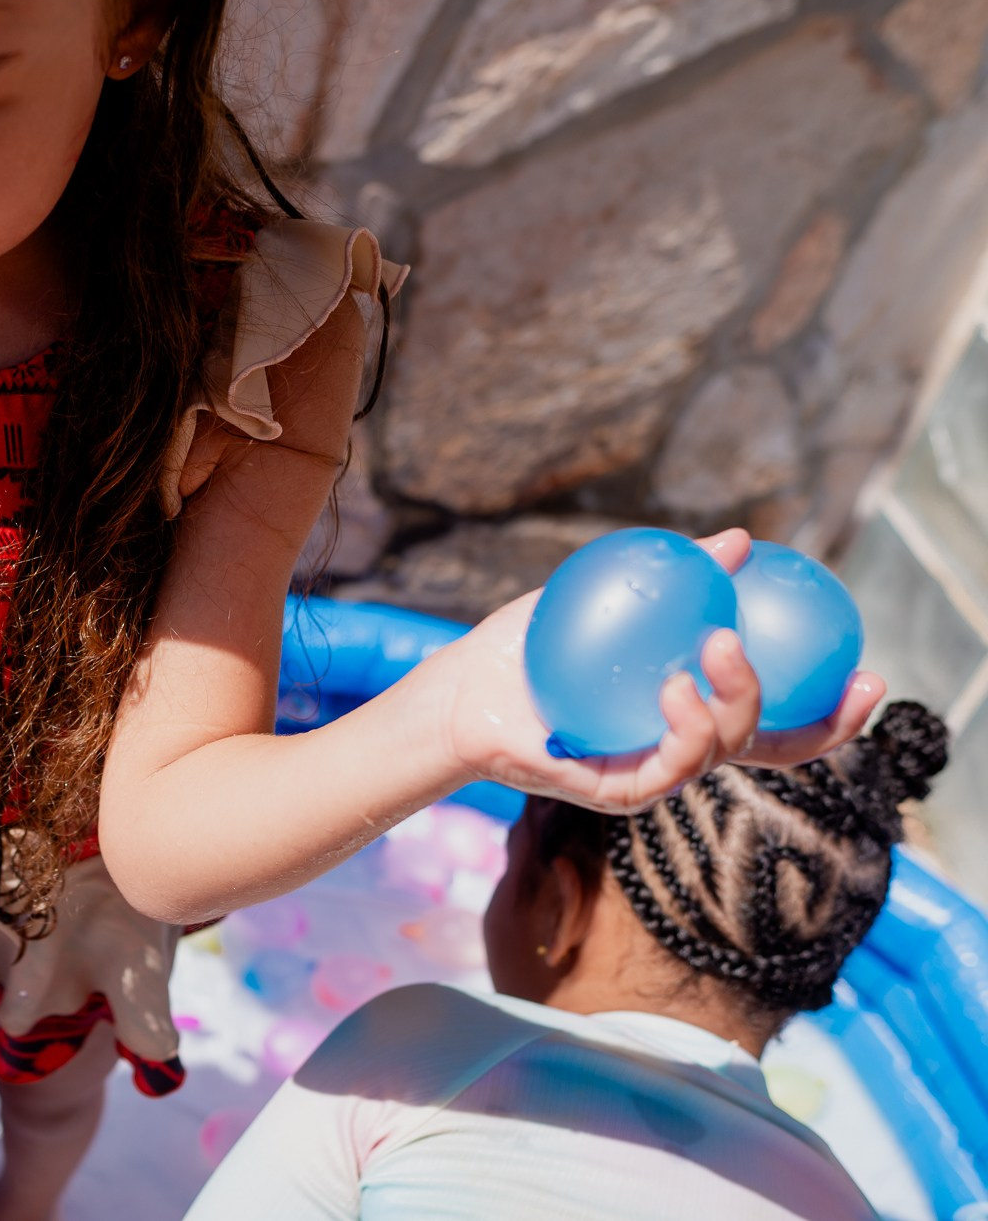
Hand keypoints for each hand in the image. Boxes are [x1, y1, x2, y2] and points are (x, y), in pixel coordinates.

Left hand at [418, 528, 886, 813]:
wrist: (459, 688)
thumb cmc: (525, 645)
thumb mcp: (604, 595)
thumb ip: (673, 574)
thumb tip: (739, 540)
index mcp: (687, 712)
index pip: (776, 718)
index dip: (833, 711)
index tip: (870, 674)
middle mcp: (677, 748)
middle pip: (772, 748)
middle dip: (825, 726)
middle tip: (846, 674)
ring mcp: (649, 773)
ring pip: (724, 752)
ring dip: (738, 700)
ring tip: (721, 645)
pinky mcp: (611, 791)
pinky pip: (665, 769)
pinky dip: (681, 728)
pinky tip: (675, 687)